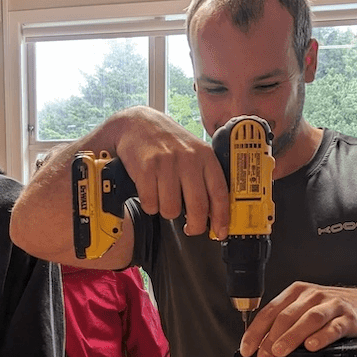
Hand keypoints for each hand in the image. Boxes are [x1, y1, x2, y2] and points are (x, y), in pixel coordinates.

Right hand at [109, 107, 229, 238]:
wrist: (135, 124)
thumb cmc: (166, 142)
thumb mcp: (192, 153)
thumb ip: (204, 178)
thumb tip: (213, 213)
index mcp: (205, 156)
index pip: (219, 192)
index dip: (221, 218)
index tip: (220, 232)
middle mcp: (188, 158)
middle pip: (197, 207)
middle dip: (194, 226)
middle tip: (189, 227)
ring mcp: (167, 163)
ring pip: (171, 209)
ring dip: (166, 210)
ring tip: (163, 197)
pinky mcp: (146, 168)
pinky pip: (150, 203)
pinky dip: (149, 204)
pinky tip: (149, 191)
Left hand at [239, 281, 356, 356]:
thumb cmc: (329, 312)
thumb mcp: (303, 312)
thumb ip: (283, 326)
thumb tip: (260, 348)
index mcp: (296, 293)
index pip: (270, 311)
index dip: (256, 331)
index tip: (248, 349)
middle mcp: (313, 296)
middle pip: (287, 316)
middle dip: (272, 338)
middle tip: (264, 356)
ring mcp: (331, 305)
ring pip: (309, 319)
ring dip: (292, 336)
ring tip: (281, 351)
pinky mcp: (349, 317)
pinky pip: (334, 327)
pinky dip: (322, 336)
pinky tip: (311, 346)